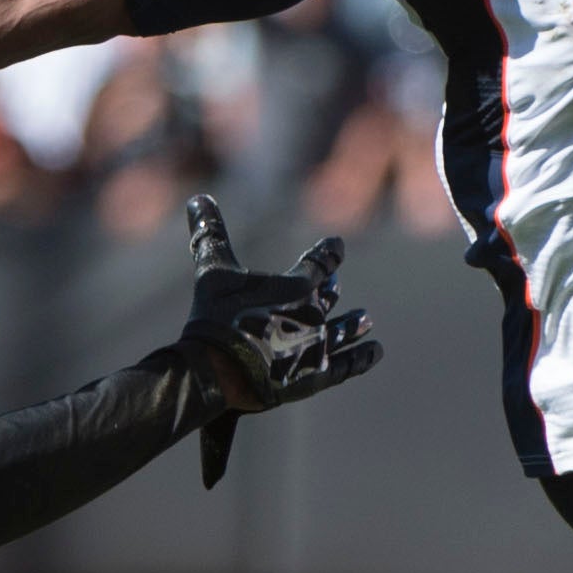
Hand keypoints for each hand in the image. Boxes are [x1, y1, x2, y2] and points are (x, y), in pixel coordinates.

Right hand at [174, 193, 380, 486]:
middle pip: (327, 298)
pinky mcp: (315, 375)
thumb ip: (210, 234)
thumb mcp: (212, 270)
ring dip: (353, 324)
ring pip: (343, 331)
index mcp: (297, 285)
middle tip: (336, 286)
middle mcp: (314, 314)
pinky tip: (374, 351)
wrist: (218, 368)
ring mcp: (317, 346)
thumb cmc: (216, 317)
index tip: (336, 244)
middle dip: (331, 290)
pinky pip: (346, 366)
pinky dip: (361, 358)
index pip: (320, 262)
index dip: (329, 251)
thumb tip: (198, 197)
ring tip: (366, 319)